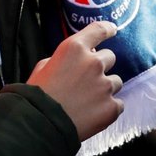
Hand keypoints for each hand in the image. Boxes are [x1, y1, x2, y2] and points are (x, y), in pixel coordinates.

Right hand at [27, 21, 122, 140]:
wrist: (39, 126)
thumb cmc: (36, 96)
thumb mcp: (43, 67)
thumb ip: (64, 59)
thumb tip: (76, 60)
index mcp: (74, 48)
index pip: (98, 30)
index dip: (108, 29)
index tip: (113, 30)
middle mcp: (93, 63)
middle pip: (110, 57)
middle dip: (101, 67)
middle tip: (87, 81)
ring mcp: (104, 85)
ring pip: (116, 81)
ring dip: (106, 88)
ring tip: (88, 101)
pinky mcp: (111, 107)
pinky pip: (118, 104)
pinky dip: (108, 108)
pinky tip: (93, 114)